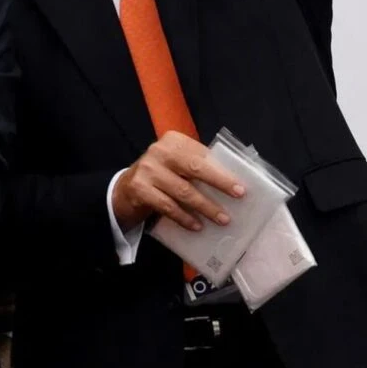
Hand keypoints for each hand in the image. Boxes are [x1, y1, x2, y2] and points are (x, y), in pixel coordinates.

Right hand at [112, 131, 245, 232]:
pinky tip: (197, 226)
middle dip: (219, 183)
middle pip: (194, 168)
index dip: (222, 171)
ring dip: (205, 207)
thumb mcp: (176, 164)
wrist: (126, 189)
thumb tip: (232, 182)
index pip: (202, 155)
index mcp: (173, 141)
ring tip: (222, 219)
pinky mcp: (139, 189)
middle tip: (238, 196)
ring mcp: (147, 169)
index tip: (241, 186)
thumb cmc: (161, 176)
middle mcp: (159, 151)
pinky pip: (168, 206)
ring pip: (183, 191)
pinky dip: (184, 217)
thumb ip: (197, 166)